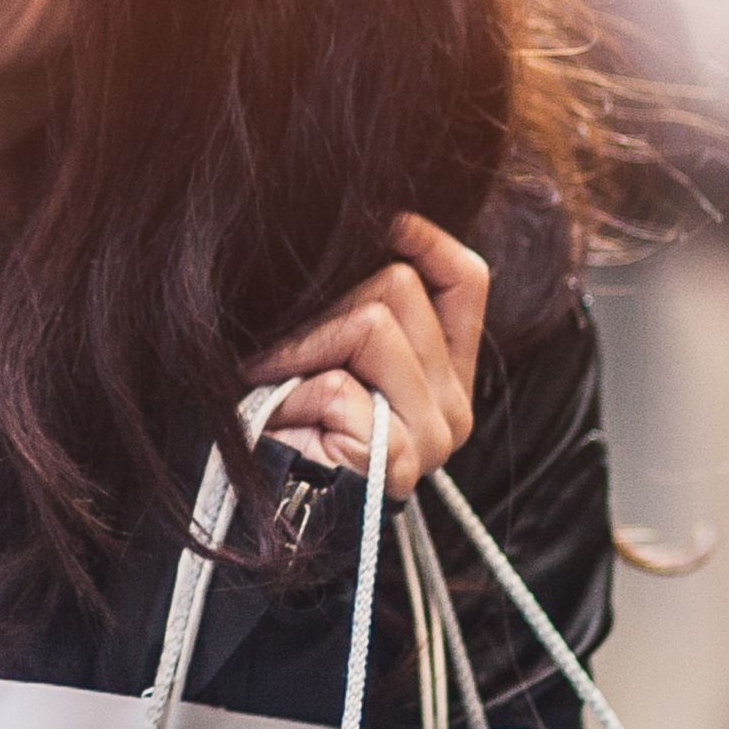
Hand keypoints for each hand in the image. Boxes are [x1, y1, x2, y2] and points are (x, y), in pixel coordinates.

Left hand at [247, 212, 486, 497]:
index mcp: (445, 375)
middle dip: (322, 307)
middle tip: (282, 355)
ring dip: (300, 348)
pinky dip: (288, 394)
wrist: (262, 509)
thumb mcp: (326, 353)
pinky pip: (336, 385)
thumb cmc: (282, 425)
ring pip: (371, 324)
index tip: (382, 219)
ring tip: (276, 387)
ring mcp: (432, 435)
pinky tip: (280, 423)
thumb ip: (356, 307)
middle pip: (399, 287)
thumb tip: (359, 232)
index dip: (424, 237)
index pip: (466, 280)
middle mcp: (453, 406)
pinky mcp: (397, 457)